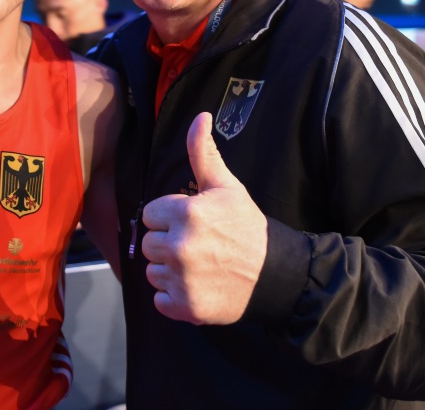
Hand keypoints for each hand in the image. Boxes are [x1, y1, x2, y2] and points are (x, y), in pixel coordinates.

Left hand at [141, 112, 266, 324]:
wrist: (276, 275)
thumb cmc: (247, 227)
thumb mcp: (226, 186)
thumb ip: (203, 153)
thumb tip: (199, 117)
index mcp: (186, 214)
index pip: (151, 214)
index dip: (169, 217)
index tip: (192, 222)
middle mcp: (180, 247)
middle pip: (148, 244)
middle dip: (168, 242)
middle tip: (197, 245)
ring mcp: (182, 280)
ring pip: (152, 272)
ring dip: (170, 270)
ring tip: (198, 265)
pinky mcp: (185, 308)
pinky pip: (160, 300)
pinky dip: (174, 297)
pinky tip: (197, 286)